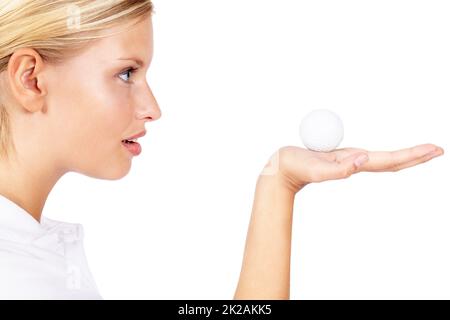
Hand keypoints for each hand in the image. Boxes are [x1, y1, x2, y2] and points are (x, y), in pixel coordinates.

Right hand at [263, 144, 444, 193]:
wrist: (281, 171)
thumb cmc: (295, 168)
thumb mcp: (315, 168)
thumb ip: (339, 169)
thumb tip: (363, 160)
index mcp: (353, 165)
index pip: (389, 160)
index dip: (412, 155)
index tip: (434, 149)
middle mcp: (355, 164)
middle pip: (392, 162)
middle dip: (416, 156)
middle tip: (438, 149)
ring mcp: (349, 162)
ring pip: (383, 160)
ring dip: (404, 156)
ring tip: (422, 151)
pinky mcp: (340, 158)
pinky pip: (369, 157)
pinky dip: (385, 155)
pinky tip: (387, 156)